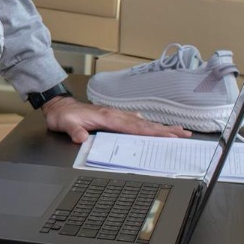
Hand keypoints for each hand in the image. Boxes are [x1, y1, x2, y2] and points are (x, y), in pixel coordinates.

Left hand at [41, 95, 188, 143]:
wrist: (58, 105)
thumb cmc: (62, 114)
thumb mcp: (64, 123)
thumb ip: (73, 130)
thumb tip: (82, 138)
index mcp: (107, 117)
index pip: (135, 127)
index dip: (153, 132)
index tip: (169, 136)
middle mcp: (115, 115)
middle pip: (144, 124)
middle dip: (165, 130)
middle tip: (185, 134)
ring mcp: (115, 115)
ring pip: (142, 122)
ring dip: (160, 127)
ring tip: (177, 131)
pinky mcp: (113, 117)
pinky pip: (134, 122)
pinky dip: (147, 125)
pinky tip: (153, 127)